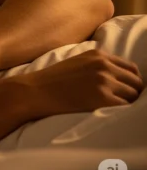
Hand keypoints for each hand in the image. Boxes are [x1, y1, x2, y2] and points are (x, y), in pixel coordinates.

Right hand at [17, 49, 142, 118]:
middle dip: (132, 93)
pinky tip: (109, 113)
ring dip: (127, 103)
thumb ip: (98, 65)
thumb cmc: (51, 81)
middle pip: (136, 82)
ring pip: (133, 95)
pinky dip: (121, 111)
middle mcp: (104, 66)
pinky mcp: (102, 98)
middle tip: (120, 103)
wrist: (34, 91)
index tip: (125, 91)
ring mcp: (104, 81)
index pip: (131, 68)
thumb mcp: (76, 63)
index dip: (131, 81)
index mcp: (98, 55)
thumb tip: (119, 78)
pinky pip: (125, 106)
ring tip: (112, 109)